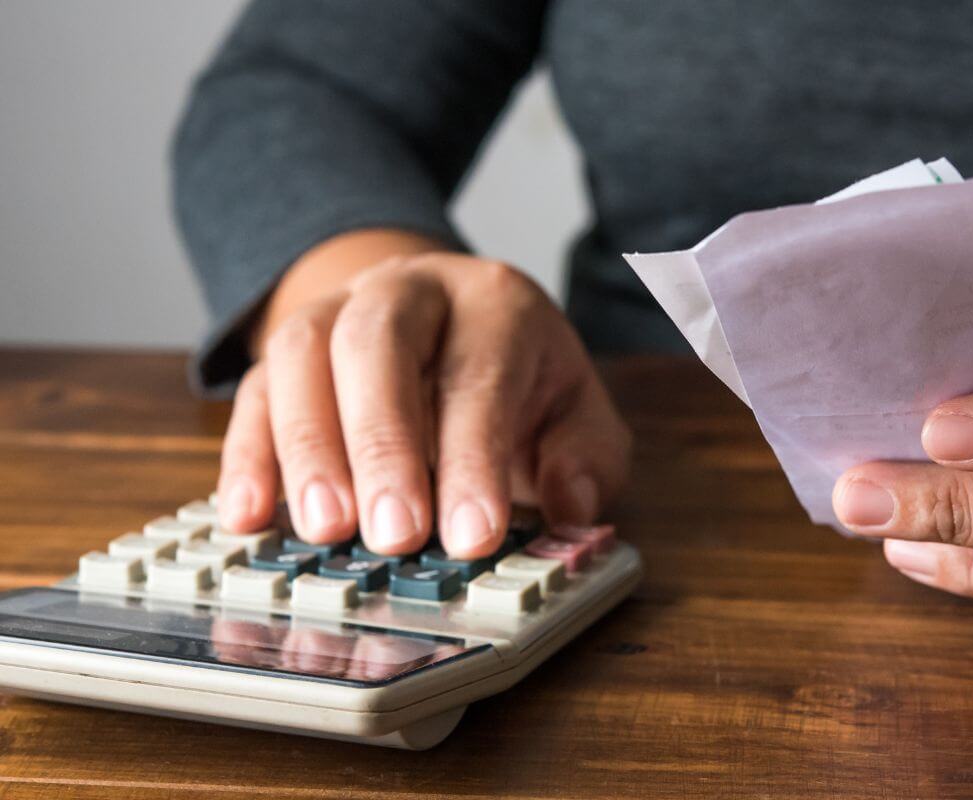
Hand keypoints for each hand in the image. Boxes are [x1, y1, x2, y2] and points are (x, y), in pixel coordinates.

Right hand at [216, 231, 629, 559]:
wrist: (444, 320)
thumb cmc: (517, 378)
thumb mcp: (576, 411)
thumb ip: (586, 457)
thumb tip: (570, 507)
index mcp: (494, 303)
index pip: (479, 374)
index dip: (473, 458)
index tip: (470, 537)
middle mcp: (410, 290)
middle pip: (377, 343)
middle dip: (382, 442)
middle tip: (392, 535)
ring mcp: (336, 309)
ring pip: (302, 352)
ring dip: (307, 446)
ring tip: (324, 530)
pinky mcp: (283, 351)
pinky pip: (252, 389)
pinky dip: (247, 454)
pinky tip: (249, 516)